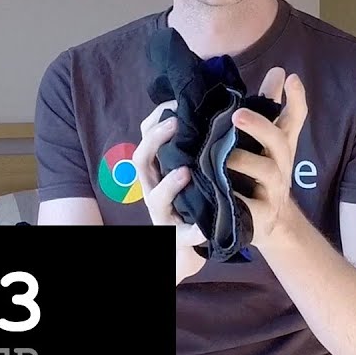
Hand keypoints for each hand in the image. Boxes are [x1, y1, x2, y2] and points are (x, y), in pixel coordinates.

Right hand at [131, 101, 207, 284]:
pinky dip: (195, 231)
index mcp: (158, 171)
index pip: (146, 138)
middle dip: (155, 140)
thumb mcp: (189, 174)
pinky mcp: (179, 240)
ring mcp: (164, 215)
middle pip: (142, 160)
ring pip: (156, 198)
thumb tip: (214, 111)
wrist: (186, 253)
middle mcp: (154, 190)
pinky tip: (206, 226)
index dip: (155, 119)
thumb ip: (194, 148)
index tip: (175, 101)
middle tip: (174, 123)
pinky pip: (185, 235)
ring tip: (185, 171)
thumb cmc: (193, 204)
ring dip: (169, 184)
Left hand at [225, 67, 308, 245]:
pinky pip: (251, 206)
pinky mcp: (261, 215)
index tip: (290, 78)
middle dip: (260, 125)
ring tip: (223, 155)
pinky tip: (220, 190)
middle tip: (238, 114)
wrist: (265, 223)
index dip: (296, 99)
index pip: (294, 119)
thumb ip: (268, 108)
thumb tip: (278, 71)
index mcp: (279, 146)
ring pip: (266, 171)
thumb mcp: (263, 142)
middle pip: (279, 141)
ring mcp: (273, 190)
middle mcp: (281, 164)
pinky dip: (238, 198)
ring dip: (244, 160)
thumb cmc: (258, 174)